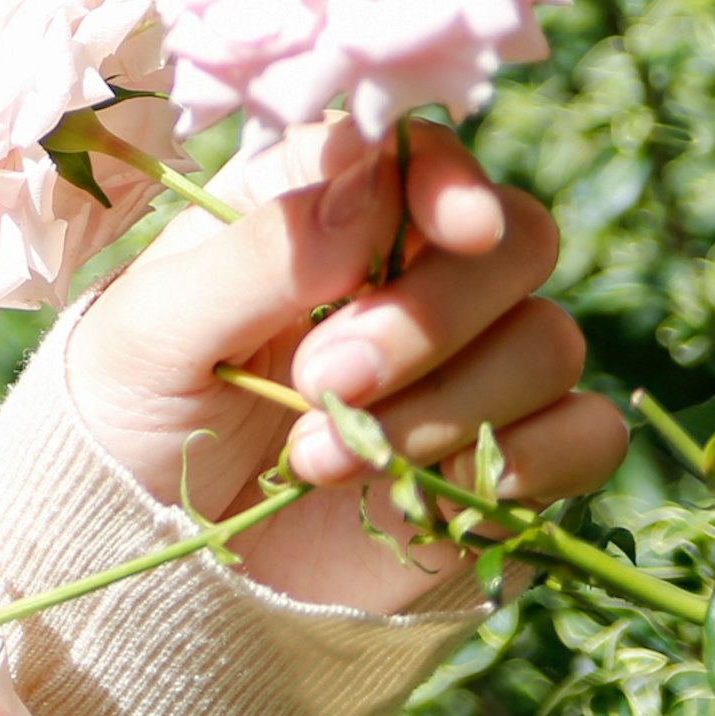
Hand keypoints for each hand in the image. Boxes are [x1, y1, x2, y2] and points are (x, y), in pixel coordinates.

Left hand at [63, 116, 627, 613]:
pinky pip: (585, 434)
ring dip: (445, 403)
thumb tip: (364, 180)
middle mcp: (407, 274)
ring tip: (316, 457)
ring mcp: (465, 367)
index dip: (451, 179)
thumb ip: (256, 255)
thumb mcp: (152, 331)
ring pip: (547, 340)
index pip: (420, 154)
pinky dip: (533, 460)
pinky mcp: (503, 459)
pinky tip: (438, 491)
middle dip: (430, 314)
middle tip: (324, 377)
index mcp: (319, 211)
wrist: (150, 561)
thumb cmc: (130, 417)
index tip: (454, 226)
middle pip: (514, 242)